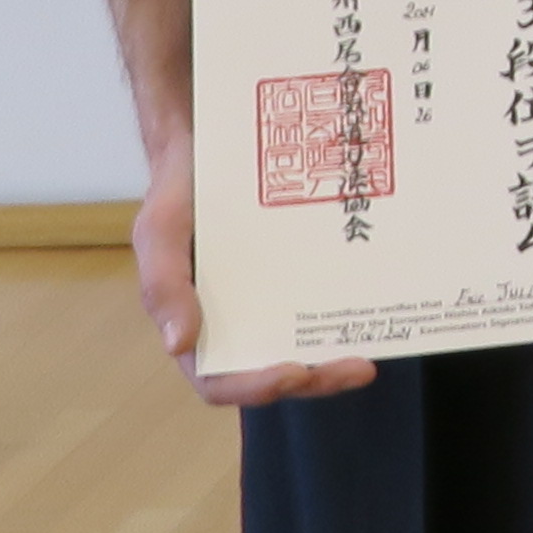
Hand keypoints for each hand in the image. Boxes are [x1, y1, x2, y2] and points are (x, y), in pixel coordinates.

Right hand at [129, 128, 374, 410]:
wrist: (209, 145)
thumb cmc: (176, 193)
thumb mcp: (159, 232)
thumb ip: (163, 285)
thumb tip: (178, 345)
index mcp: (195, 326)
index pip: (220, 380)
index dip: (256, 388)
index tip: (295, 373)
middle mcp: (235, 323)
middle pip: (275, 373)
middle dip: (317, 379)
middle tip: (358, 368)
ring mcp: (269, 302)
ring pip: (304, 348)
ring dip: (336, 361)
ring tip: (370, 356)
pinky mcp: (297, 277)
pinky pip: (322, 306)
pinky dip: (344, 317)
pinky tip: (373, 307)